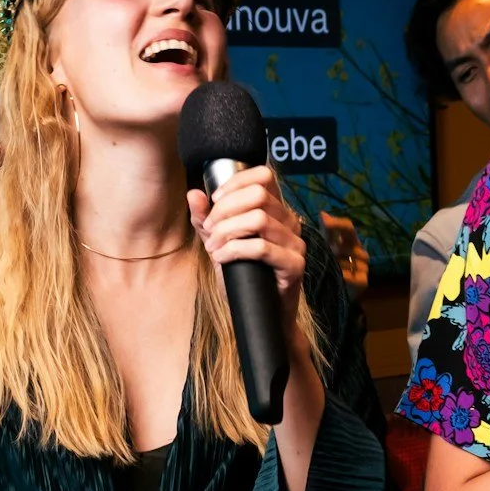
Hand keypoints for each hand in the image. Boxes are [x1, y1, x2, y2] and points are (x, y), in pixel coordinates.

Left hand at [188, 165, 309, 338]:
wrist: (260, 313)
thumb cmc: (243, 276)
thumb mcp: (218, 242)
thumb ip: (206, 219)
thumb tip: (194, 193)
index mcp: (276, 210)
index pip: (263, 176)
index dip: (235, 183)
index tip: (214, 202)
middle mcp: (291, 222)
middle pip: (258, 195)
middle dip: (224, 210)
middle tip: (209, 230)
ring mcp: (296, 243)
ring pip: (258, 219)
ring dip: (226, 232)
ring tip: (213, 247)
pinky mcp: (295, 265)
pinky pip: (262, 247)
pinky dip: (234, 250)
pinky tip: (221, 258)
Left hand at [321, 210, 369, 295]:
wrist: (329, 297)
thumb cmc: (327, 269)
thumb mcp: (324, 249)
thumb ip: (325, 232)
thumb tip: (323, 212)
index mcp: (349, 242)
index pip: (347, 227)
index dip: (337, 223)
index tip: (324, 220)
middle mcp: (358, 252)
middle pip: (351, 240)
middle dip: (337, 240)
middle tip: (326, 242)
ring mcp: (363, 267)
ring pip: (350, 258)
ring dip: (336, 262)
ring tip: (326, 267)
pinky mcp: (363, 282)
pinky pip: (352, 276)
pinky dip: (343, 277)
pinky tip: (336, 278)